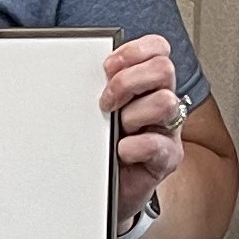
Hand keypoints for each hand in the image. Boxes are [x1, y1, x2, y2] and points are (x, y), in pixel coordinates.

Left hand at [101, 34, 188, 227]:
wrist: (105, 190)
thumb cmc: (100, 145)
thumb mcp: (95, 110)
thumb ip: (93, 86)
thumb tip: (71, 66)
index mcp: (146, 84)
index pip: (157, 49)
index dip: (134, 51)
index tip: (107, 66)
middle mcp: (162, 102)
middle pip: (163, 69)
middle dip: (127, 81)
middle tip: (105, 102)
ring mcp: (167, 130)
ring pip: (165, 102)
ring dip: (131, 115)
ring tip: (115, 132)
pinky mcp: (167, 158)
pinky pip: (157, 144)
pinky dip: (134, 147)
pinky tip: (120, 152)